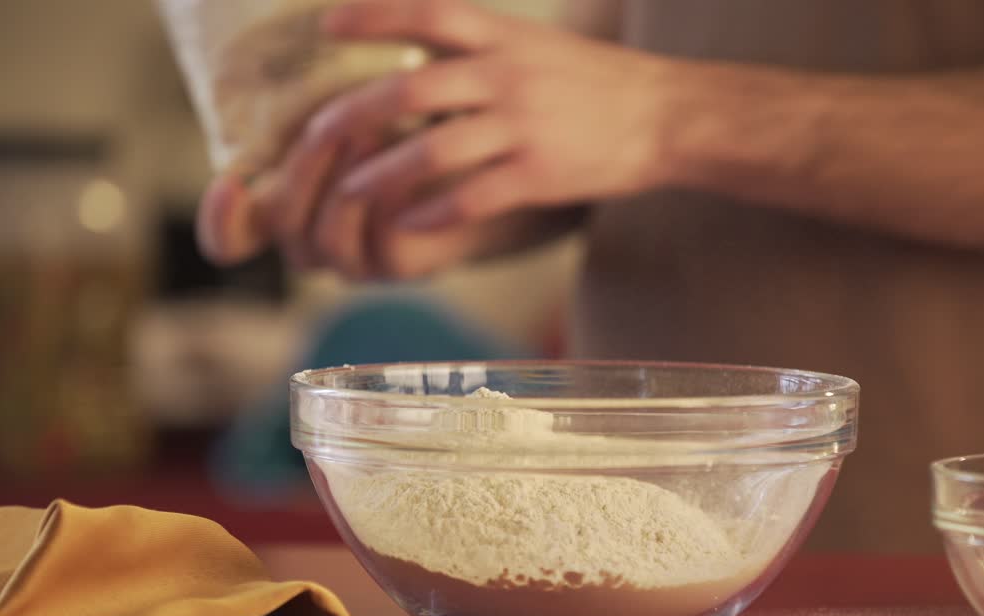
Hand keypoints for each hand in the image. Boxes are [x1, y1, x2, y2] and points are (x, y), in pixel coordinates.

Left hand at [199, 0, 673, 277]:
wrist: (668, 115)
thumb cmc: (597, 83)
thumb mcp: (537, 44)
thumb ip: (481, 43)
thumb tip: (423, 39)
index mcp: (505, 37)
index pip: (429, 11)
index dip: (373, 16)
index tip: (326, 26)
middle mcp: (507, 75)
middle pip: (411, 88)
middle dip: (355, 114)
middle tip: (316, 134)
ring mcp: (524, 125)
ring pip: (434, 149)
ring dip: (384, 173)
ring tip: (351, 192)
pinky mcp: (541, 173)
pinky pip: (475, 195)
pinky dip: (437, 212)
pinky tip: (411, 226)